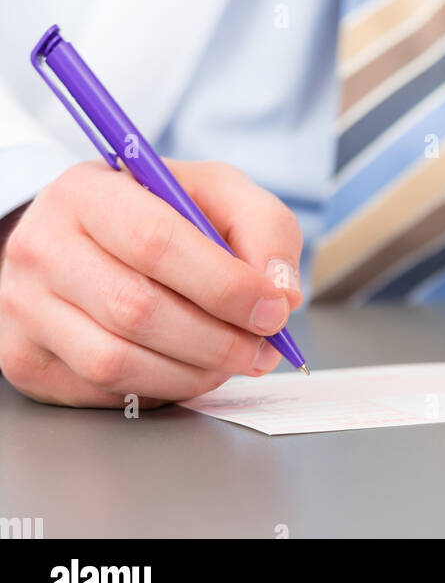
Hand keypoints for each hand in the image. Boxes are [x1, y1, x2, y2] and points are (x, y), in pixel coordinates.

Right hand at [0, 159, 302, 407]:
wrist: (78, 235)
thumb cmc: (151, 211)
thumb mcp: (213, 192)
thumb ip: (262, 226)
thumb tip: (281, 292)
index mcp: (88, 191)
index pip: (156, 242)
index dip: (223, 284)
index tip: (272, 308)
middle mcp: (43, 247)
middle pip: (136, 309)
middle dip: (216, 339)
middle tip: (262, 349)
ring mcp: (26, 307)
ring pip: (116, 361)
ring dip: (192, 373)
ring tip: (231, 360)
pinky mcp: (25, 358)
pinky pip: (100, 391)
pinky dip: (158, 388)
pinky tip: (186, 367)